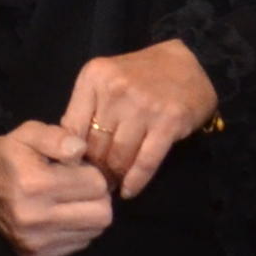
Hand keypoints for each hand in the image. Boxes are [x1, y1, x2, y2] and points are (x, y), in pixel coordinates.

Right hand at [0, 123, 121, 255]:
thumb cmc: (2, 158)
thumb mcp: (25, 134)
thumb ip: (56, 137)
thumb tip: (81, 150)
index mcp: (34, 183)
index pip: (96, 184)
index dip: (90, 171)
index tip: (75, 168)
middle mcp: (36, 217)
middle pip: (102, 213)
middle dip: (97, 196)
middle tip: (80, 186)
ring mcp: (36, 242)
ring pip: (94, 231)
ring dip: (88, 213)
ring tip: (69, 201)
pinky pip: (79, 244)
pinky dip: (76, 229)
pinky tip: (59, 216)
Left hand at [56, 40, 217, 197]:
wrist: (190, 64)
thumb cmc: (142, 75)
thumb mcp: (106, 79)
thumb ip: (85, 106)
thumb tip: (66, 145)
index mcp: (94, 77)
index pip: (71, 127)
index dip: (71, 154)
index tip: (74, 169)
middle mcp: (116, 89)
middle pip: (96, 144)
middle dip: (94, 168)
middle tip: (94, 183)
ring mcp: (143, 106)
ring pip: (119, 156)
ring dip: (114, 176)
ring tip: (111, 186)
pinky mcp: (169, 122)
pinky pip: (145, 162)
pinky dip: (136, 181)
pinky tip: (129, 191)